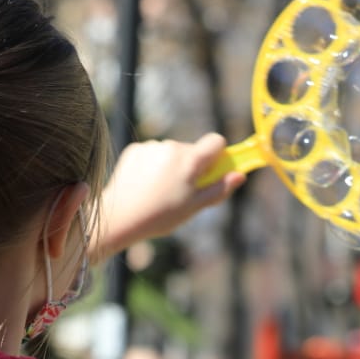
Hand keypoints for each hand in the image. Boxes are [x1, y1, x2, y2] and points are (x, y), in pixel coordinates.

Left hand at [93, 134, 245, 256]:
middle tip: (182, 191)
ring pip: (172, 152)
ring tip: (160, 191)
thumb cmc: (160, 216)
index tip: (214, 169)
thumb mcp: (194, 207)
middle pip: (192, 150)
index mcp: (190, 161)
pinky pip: (153, 153)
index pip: (216, 141)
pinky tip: (145, 184)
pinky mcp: (135, 149)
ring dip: (172, 166)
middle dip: (192, 166)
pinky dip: (154, 165)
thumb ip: (219, 189)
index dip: (218, 154)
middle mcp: (172, 147)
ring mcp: (152, 147)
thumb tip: (240, 176)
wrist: (119, 216)